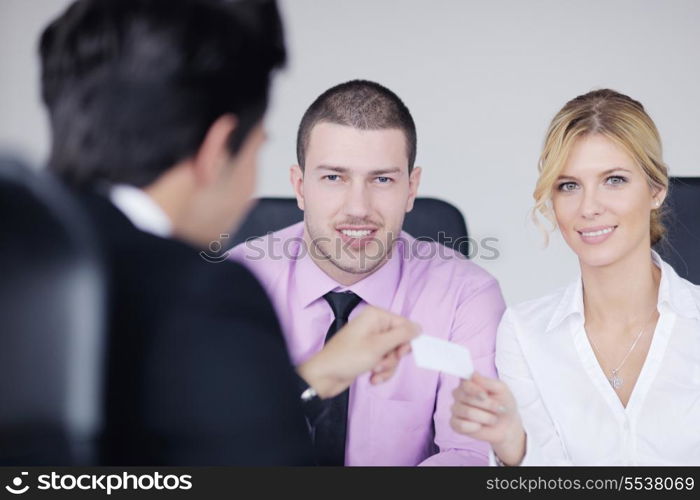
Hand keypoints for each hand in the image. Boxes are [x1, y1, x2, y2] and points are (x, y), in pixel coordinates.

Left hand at [297, 306, 419, 398]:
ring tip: (374, 373)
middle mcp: (375, 325)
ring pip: (393, 354)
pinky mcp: (368, 354)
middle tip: (382, 364)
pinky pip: (384, 362)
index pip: (405, 325)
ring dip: (387, 367)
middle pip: (400, 341)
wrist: (324, 376)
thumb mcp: (378, 346)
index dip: (405, 342)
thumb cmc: (349, 357)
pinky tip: (372, 379)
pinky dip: (381, 372)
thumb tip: (419, 327)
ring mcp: (371, 340)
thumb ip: (401, 335)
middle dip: (394, 357)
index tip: (400, 354)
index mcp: (376, 316)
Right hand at [450, 372, 525, 465]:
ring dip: (485, 417)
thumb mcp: (502, 390)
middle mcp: (459, 394)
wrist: (507, 426)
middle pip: (467, 398)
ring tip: (492, 419)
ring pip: (466, 412)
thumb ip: (488, 382)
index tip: (485, 396)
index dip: (474, 390)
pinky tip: (479, 426)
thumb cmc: (503, 404)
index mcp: (469, 383)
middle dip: (487, 405)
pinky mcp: (455, 424)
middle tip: (499, 409)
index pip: (465, 383)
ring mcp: (456, 409)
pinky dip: (474, 427)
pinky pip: (460, 425)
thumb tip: (473, 375)